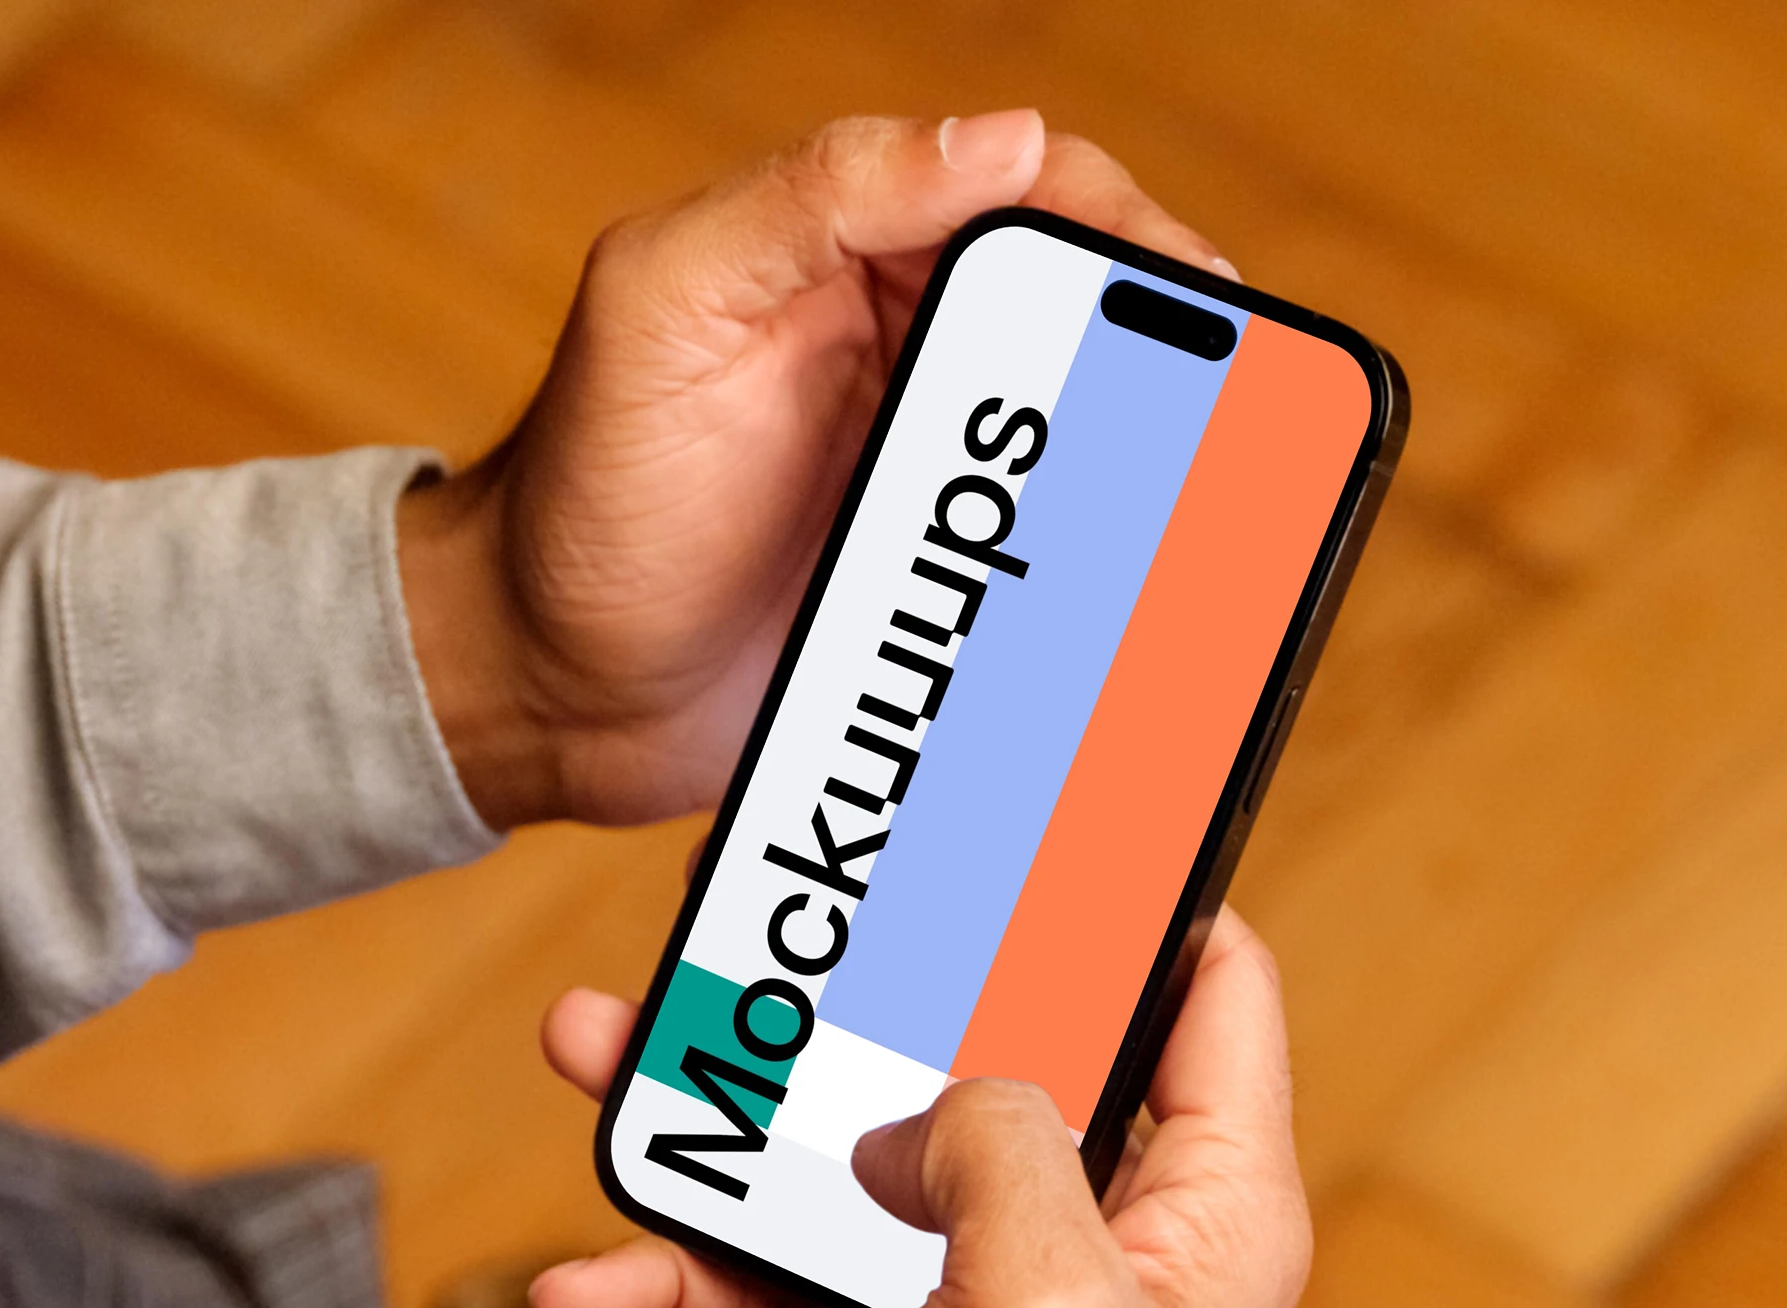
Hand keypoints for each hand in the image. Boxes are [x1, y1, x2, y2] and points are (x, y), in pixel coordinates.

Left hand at [402, 110, 1223, 830]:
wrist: (548, 692)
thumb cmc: (587, 494)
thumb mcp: (669, 305)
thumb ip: (816, 195)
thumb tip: (1001, 135)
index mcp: (857, 249)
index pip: (1032, 194)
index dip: (1124, 230)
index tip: (1193, 293)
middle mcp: (915, 345)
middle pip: (1094, 320)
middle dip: (1173, 353)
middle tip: (1238, 410)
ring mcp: (941, 467)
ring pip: (1099, 438)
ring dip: (1164, 464)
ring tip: (1226, 500)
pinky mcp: (949, 580)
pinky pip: (1062, 558)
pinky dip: (1119, 568)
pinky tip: (1164, 591)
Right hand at [521, 915, 1311, 1307]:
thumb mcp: (1041, 1297)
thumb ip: (992, 1142)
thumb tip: (933, 1098)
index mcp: (1209, 1209)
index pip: (1208, 988)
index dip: (1137, 885)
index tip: (1043, 806)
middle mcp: (1119, 1255)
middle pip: (987, 1065)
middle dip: (856, 1000)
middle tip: (751, 927)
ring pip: (861, 1180)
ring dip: (733, 1138)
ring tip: (603, 1068)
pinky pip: (792, 1306)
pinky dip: (696, 1287)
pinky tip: (594, 1282)